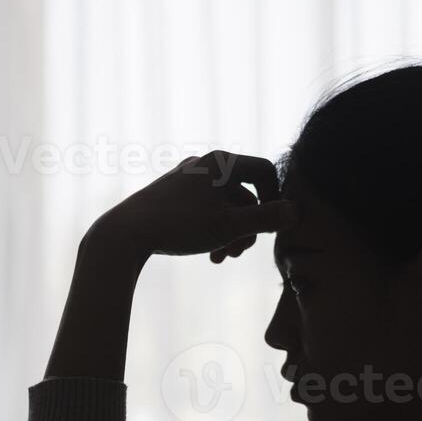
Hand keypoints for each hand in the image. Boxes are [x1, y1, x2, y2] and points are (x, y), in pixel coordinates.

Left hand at [83, 150, 296, 263]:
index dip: (276, 198)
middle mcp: (203, 164)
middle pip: (243, 193)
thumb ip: (264, 220)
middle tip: (240, 252)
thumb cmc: (179, 226)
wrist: (124, 233)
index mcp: (221, 163)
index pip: (265, 171)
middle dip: (248, 225)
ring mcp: (185, 179)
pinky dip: (211, 230)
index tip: (274, 226)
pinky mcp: (170, 196)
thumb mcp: (228, 226)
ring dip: (230, 232)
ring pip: (223, 205)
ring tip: (222, 257)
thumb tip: (296, 212)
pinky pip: (203, 209)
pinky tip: (208, 253)